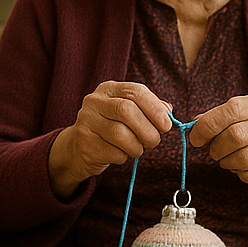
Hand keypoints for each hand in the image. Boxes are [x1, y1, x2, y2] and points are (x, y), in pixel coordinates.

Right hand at [48, 82, 172, 199]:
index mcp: (109, 89)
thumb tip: (167, 111)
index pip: (135, 91)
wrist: (80, 147)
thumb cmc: (112, 128)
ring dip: (137, 146)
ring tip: (137, 149)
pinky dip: (123, 157)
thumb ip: (149, 109)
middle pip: (126, 111)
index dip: (155, 108)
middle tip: (154, 141)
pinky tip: (120, 154)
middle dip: (148, 130)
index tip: (166, 125)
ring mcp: (86, 121)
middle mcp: (94, 101)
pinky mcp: (84, 142)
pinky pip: (112, 152)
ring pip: (120, 134)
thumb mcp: (130, 113)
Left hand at [188, 95, 247, 186]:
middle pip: (235, 136)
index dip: (208, 126)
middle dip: (216, 147)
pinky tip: (241, 167)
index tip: (197, 138)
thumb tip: (195, 124)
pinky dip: (238, 173)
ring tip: (226, 159)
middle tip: (213, 151)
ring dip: (226, 162)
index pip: (231, 110)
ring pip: (242, 158)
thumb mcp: (241, 116)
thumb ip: (217, 118)